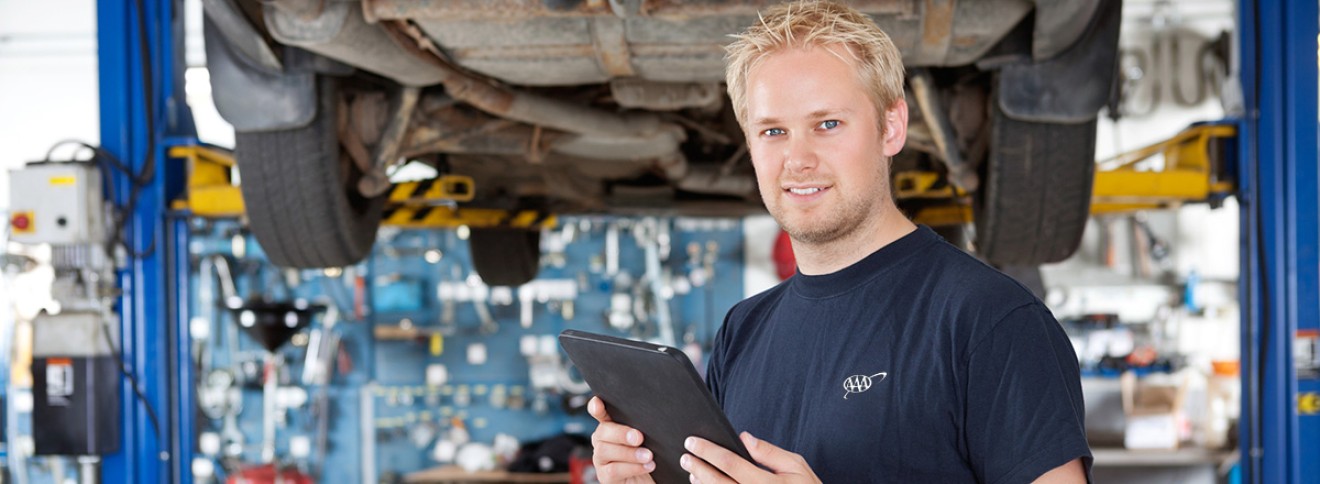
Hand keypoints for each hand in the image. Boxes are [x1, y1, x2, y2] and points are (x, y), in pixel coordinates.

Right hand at [588, 396, 656, 482]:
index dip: (596, 407)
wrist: (651, 480)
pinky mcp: (605, 476)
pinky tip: (647, 466)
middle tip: (639, 438)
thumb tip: (651, 418)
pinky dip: (632, 468)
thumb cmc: (649, 456)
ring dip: (629, 453)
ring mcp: (601, 459)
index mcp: (611, 427)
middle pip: (603, 431)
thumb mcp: (649, 439)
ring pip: (606, 451)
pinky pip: (614, 470)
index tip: (597, 403)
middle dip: (621, 433)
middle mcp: (602, 441)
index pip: (600, 413)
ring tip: (648, 455)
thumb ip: (643, 428)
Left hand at [680, 432, 820, 483]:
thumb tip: (744, 438)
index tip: (693, 442)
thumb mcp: (796, 466)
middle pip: (717, 482)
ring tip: (693, 473)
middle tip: (685, 457)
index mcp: (767, 483)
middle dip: (698, 467)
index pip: (730, 463)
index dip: (708, 451)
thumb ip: (769, 452)